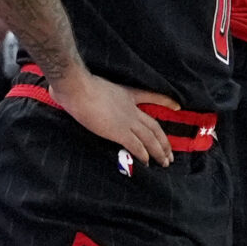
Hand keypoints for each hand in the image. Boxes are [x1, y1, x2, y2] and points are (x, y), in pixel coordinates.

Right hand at [53, 69, 177, 167]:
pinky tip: (148, 162)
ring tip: (165, 162)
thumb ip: (90, 89)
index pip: (152, 96)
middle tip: (170, 154)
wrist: (77, 88)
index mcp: (127, 94)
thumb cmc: (77, 84)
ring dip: (159, 151)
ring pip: (150, 139)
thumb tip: (69, 92)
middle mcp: (131, 109)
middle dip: (164, 141)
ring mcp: (126, 121)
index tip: (177, 107)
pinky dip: (144, 155)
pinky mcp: (119, 132)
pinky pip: (137, 146)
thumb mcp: (92, 83)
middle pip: (154, 126)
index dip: (166, 101)